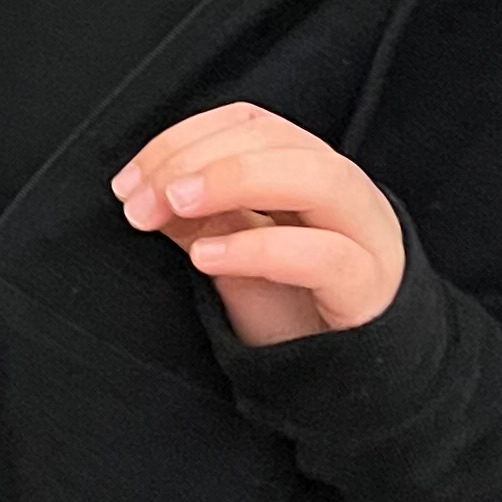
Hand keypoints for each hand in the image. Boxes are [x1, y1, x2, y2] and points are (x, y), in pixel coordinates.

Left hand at [112, 103, 404, 344]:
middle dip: (198, 159)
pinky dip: (260, 248)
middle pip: (278, 140)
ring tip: (174, 205)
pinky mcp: (370, 287)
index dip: (185, 139)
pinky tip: (207, 257)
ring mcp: (366, 236)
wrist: (342, 378)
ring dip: (234, 179)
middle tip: (142, 197)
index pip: (250, 123)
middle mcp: (345, 192)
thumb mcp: (232, 256)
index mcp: (309, 171)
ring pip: (317, 178)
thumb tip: (142, 189)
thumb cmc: (292, 311)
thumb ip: (197, 218)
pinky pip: (325, 254)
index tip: (131, 179)